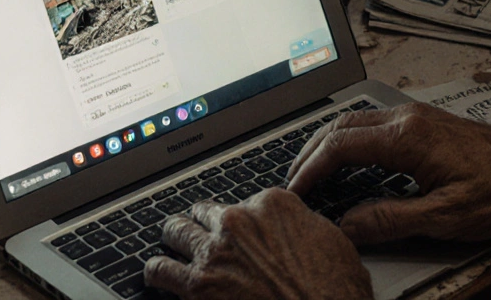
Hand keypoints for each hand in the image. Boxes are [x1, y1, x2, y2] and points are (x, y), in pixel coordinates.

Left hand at [144, 189, 372, 299]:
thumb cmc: (334, 291)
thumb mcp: (332, 242)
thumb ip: (305, 226)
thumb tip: (298, 228)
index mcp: (273, 204)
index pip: (246, 200)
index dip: (246, 219)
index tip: (244, 229)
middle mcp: (239, 221)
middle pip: (207, 211)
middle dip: (207, 223)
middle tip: (205, 233)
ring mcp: (214, 252)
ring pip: (177, 230)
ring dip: (175, 238)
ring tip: (172, 242)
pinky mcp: (196, 286)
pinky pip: (159, 269)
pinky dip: (156, 271)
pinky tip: (158, 273)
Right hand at [286, 102, 490, 244]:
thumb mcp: (445, 217)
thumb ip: (391, 220)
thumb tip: (348, 225)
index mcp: (406, 136)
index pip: (338, 146)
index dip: (310, 170)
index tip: (295, 193)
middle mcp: (407, 117)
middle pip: (340, 127)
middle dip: (311, 155)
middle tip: (295, 185)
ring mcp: (417, 116)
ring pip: (356, 122)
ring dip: (330, 146)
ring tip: (314, 176)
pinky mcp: (427, 123)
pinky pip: (375, 125)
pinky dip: (351, 143)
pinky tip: (351, 166)